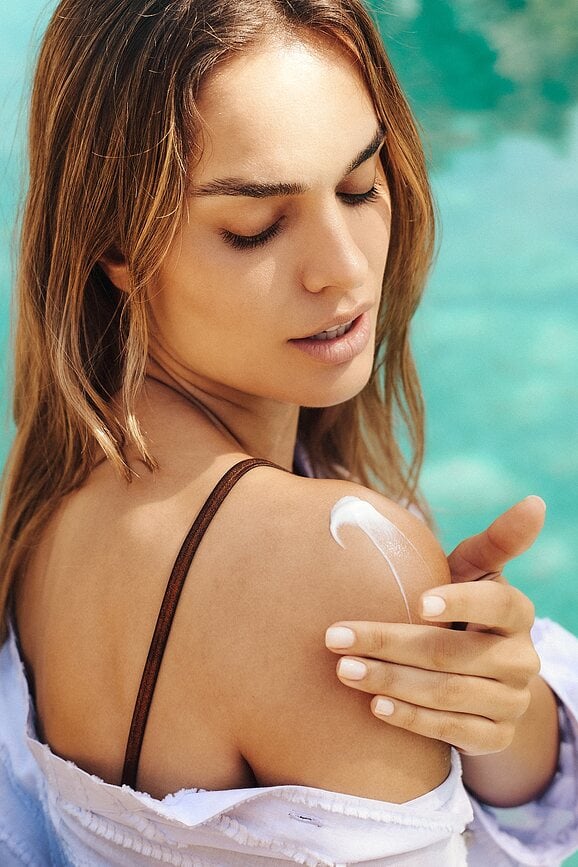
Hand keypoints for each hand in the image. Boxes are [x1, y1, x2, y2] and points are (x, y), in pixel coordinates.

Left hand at [324, 496, 545, 755]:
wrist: (480, 676)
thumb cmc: (463, 609)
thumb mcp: (474, 574)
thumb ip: (494, 542)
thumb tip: (535, 501)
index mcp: (516, 612)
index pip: (496, 605)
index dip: (461, 602)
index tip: (418, 601)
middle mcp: (520, 658)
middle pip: (452, 653)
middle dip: (389, 643)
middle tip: (336, 637)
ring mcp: (510, 701)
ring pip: (449, 694)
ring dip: (391, 682)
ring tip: (344, 670)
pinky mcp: (497, 737)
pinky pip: (454, 733)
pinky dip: (413, 720)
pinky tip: (376, 707)